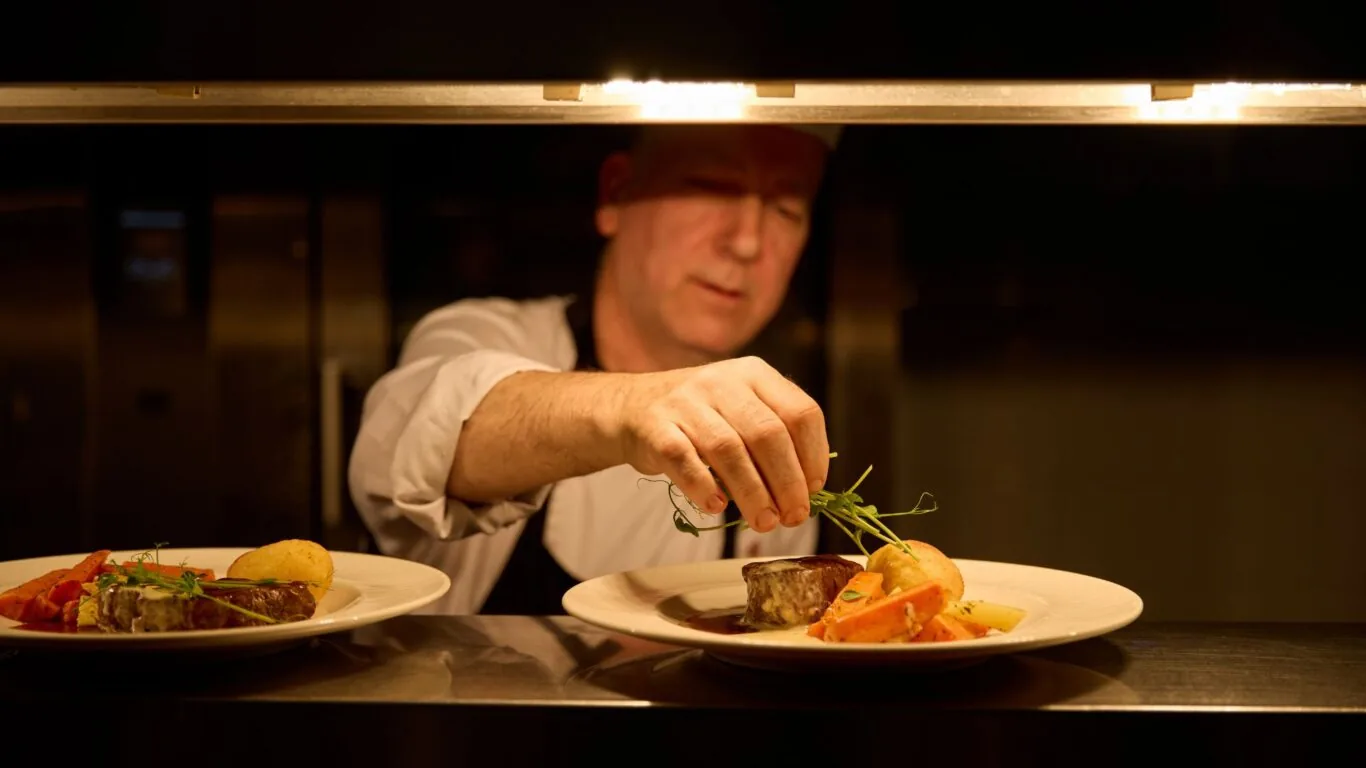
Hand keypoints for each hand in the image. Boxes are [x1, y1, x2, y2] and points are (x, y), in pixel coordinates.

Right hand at [613, 356, 829, 532]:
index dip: (814, 455)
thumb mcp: (742, 411)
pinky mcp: (654, 426)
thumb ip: (774, 439)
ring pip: (728, 450)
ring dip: (752, 493)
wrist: (632, 408)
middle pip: (768, 434)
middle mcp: (722, 381)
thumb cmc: (700, 419)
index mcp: (754, 374)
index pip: (800, 413)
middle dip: (787, 482)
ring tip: (764, 522)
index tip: (813, 490)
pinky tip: (717, 507)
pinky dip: (703, 488)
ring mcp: (685, 401)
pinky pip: (683, 460)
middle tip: (793, 517)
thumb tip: (805, 491)